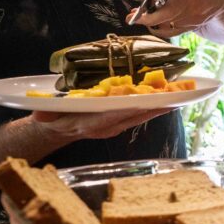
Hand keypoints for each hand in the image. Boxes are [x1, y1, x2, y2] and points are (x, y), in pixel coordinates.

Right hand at [30, 108, 172, 143]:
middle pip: (137, 115)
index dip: (132, 107)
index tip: (149, 100)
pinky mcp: (123, 121)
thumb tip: (40, 113)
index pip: (115, 114)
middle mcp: (110, 126)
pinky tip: (172, 96)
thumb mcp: (46, 116)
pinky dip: (157, 105)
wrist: (58, 130)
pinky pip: (143, 113)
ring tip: (182, 93)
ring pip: (144, 114)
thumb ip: (45, 113)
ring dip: (162, 105)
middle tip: (178, 95)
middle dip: (157, 106)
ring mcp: (118, 124)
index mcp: (92, 124)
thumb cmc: (54, 118)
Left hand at [128, 0, 223, 38]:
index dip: (150, 15)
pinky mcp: (192, 27)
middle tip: (131, 17)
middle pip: (164, 21)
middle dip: (146, 21)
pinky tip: (152, 23)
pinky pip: (173, 32)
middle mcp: (193, 10)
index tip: (136, 14)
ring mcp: (193, 20)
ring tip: (142, 16)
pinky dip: (161, 29)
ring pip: (167, 27)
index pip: (167, 9)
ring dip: (153, 24)